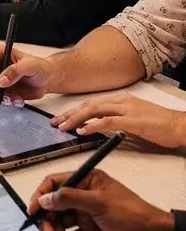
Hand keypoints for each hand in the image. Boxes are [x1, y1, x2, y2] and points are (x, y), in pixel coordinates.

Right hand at [0, 44, 56, 104]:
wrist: (47, 80)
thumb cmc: (41, 67)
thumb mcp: (30, 65)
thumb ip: (15, 71)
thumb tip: (1, 80)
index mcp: (0, 54)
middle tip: (2, 95)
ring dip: (0, 96)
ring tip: (14, 98)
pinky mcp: (2, 90)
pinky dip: (7, 101)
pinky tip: (18, 99)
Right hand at [27, 169, 174, 230]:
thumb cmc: (128, 213)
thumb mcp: (98, 203)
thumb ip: (69, 199)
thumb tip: (43, 199)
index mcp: (86, 181)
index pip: (55, 183)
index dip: (41, 195)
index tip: (33, 212)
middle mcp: (83, 196)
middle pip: (55, 206)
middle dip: (49, 222)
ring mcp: (86, 215)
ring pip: (61, 224)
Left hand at [52, 93, 185, 149]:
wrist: (178, 125)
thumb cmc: (158, 125)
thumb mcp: (132, 119)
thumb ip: (115, 120)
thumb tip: (97, 126)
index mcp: (121, 99)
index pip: (92, 103)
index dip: (74, 110)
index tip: (62, 118)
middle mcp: (121, 101)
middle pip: (89, 105)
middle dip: (70, 114)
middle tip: (56, 123)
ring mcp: (127, 109)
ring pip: (94, 110)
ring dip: (76, 119)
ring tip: (64, 127)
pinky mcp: (132, 121)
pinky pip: (107, 122)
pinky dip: (92, 126)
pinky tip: (82, 131)